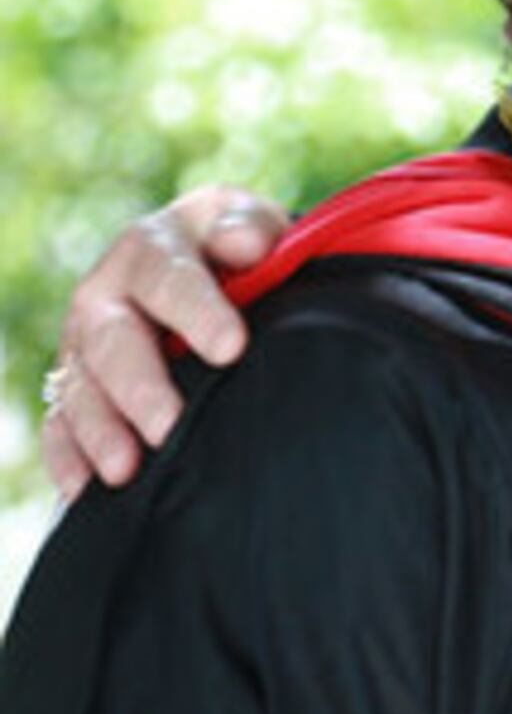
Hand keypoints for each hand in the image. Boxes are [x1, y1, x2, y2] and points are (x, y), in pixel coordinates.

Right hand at [41, 187, 289, 501]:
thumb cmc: (237, 246)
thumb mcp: (247, 224)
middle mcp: (105, 295)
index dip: (197, 311)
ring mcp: (82, 343)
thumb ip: (248, 227)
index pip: (169, 277)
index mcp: (151, 248)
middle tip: (168, 425)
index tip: (232, 347)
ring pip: (81, 388)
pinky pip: (60, 423)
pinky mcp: (73, 385)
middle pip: (113, 341)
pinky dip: (69, 456)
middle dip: (140, 387)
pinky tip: (84, 489)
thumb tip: (248, 244)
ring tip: (126, 470)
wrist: (206, 260)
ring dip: (100, 431)